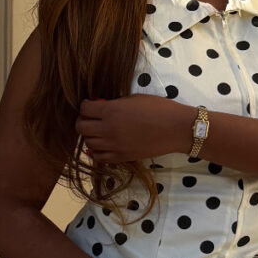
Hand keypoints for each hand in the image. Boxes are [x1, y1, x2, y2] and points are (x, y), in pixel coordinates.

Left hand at [76, 95, 192, 161]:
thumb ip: (115, 104)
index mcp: (111, 110)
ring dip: (90, 136)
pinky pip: (100, 157)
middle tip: (90, 118)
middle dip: (83, 120)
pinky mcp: (121, 157)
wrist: (176, 128)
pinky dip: (97, 151)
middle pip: (81, 127)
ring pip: (88, 143)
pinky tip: (103, 145)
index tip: (90, 105)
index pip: (85, 109)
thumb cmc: (158, 108)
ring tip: (97, 131)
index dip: (85, 106)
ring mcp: (114, 145)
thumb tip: (101, 107)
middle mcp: (108, 129)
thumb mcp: (134, 99)